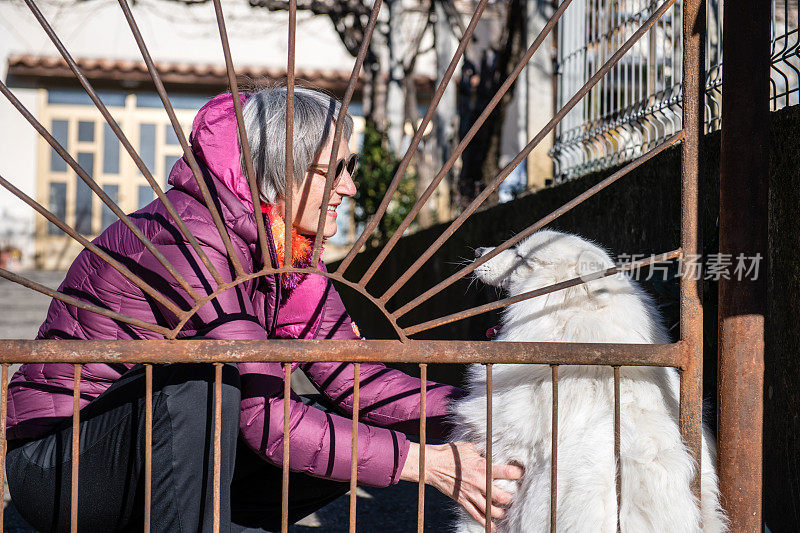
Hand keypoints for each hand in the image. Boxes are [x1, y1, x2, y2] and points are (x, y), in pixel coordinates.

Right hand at [401, 441, 523, 530]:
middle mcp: (478, 482)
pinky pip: (476, 515)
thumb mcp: (469, 447)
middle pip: (501, 496)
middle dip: (509, 498)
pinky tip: (493, 526)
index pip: (505, 472)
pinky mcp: (462, 500)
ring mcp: (470, 493)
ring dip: (500, 512)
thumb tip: (495, 445)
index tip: (520, 474)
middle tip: (512, 495)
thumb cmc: (451, 453)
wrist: (432, 465)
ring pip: (490, 509)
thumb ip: (483, 449)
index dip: (516, 474)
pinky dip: (485, 522)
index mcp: (482, 467)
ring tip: (504, 510)